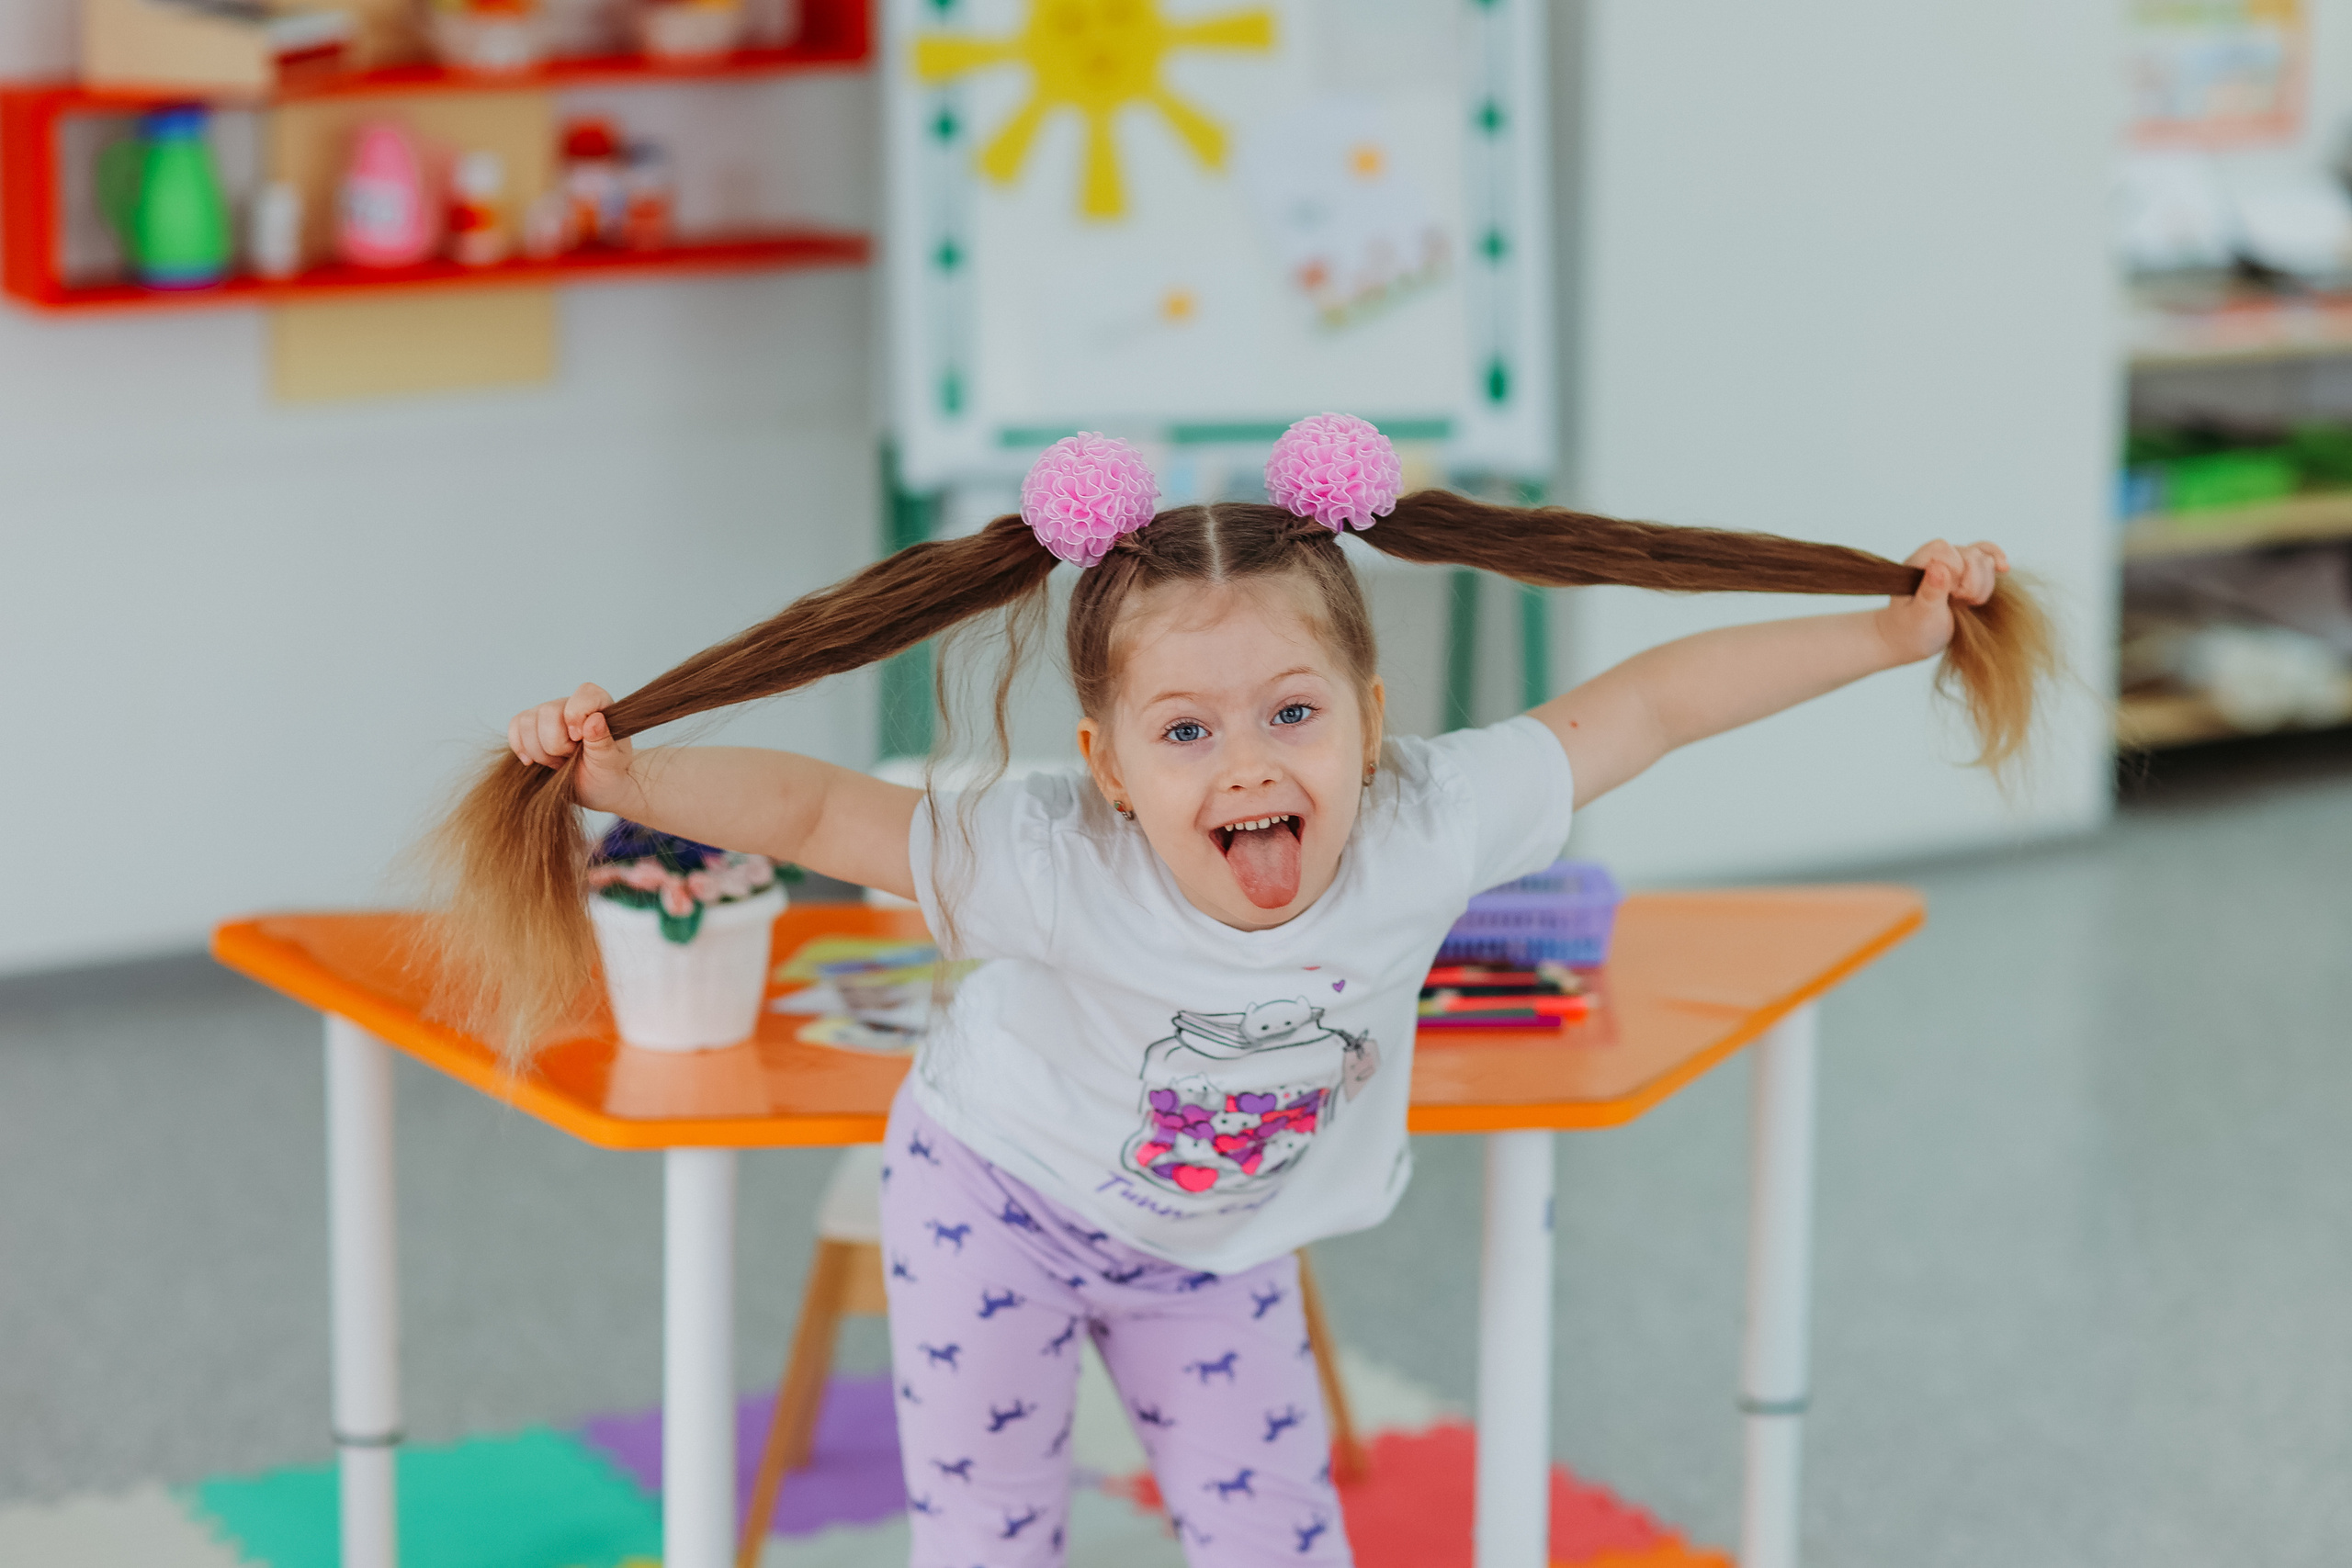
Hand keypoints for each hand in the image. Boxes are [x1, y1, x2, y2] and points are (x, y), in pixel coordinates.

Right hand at [507, 682, 635, 810]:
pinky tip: (534, 761)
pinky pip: (515, 726)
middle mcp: (572, 705)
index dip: (576, 715)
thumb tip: (594, 719)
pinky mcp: (532, 725)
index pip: (585, 694)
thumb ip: (603, 741)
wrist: (596, 788)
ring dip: (540, 751)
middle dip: (556, 745)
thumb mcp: (610, 762)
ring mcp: (549, 714)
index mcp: (600, 707)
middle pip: (547, 713)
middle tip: (571, 757)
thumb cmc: (608, 773)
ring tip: (559, 761)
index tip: (578, 739)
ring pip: (527, 722)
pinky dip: (521, 747)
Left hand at [1877, 539, 2006, 664]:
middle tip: (1960, 601)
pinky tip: (2003, 569)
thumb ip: (1930, 592)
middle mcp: (1934, 560)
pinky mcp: (1966, 572)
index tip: (1952, 594)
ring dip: (1984, 582)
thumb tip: (1939, 566)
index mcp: (1916, 566)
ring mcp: (1952, 564)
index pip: (1944, 549)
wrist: (1912, 639)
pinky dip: (1996, 560)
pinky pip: (1986, 556)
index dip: (1956, 570)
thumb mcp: (1920, 616)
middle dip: (1973, 581)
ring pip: (1982, 557)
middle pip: (1969, 553)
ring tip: (1969, 602)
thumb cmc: (1912, 630)